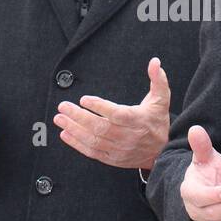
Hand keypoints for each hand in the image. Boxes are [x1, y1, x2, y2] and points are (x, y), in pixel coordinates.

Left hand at [54, 57, 170, 168]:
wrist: (161, 152)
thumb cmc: (158, 121)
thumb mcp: (162, 99)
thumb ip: (158, 80)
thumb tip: (155, 61)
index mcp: (139, 120)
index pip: (117, 114)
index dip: (100, 107)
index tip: (84, 99)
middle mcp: (128, 136)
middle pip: (100, 128)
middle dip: (79, 117)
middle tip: (63, 106)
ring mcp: (119, 149)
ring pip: (93, 140)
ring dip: (74, 129)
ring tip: (59, 118)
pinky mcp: (112, 158)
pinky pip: (92, 152)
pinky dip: (77, 144)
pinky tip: (65, 133)